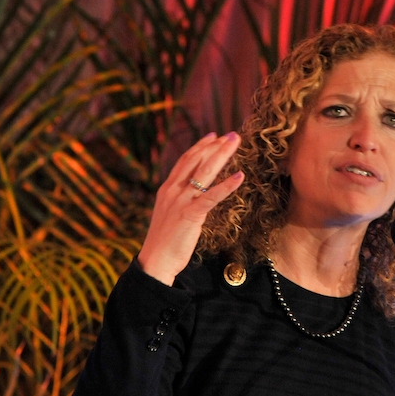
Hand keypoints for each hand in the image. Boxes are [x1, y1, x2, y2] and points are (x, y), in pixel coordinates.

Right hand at [137, 131, 244, 284]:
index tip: (213, 136)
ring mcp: (181, 201)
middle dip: (215, 146)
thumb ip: (181, 200)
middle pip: (196, 161)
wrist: (155, 260)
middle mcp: (173, 190)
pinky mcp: (190, 214)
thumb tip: (195, 194)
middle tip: (232, 135)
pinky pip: (211, 196)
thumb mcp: (171, 214)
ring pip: (204, 172)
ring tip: (235, 142)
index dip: (200, 147)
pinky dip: (226, 185)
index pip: (185, 161)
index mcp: (167, 189)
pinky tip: (239, 176)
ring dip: (221, 155)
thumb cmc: (165, 240)